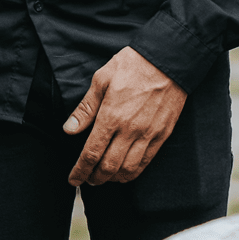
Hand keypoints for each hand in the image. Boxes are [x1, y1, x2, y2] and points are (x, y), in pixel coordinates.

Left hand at [64, 46, 187, 185]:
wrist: (169, 60)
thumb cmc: (132, 65)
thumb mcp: (101, 80)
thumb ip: (85, 108)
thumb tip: (69, 130)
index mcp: (111, 116)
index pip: (91, 153)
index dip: (80, 170)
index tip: (73, 180)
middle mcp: (130, 130)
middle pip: (109, 166)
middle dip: (95, 178)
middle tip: (87, 180)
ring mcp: (149, 134)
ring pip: (129, 169)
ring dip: (114, 179)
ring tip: (104, 178)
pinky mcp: (163, 134)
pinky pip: (147, 161)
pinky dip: (133, 172)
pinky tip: (125, 172)